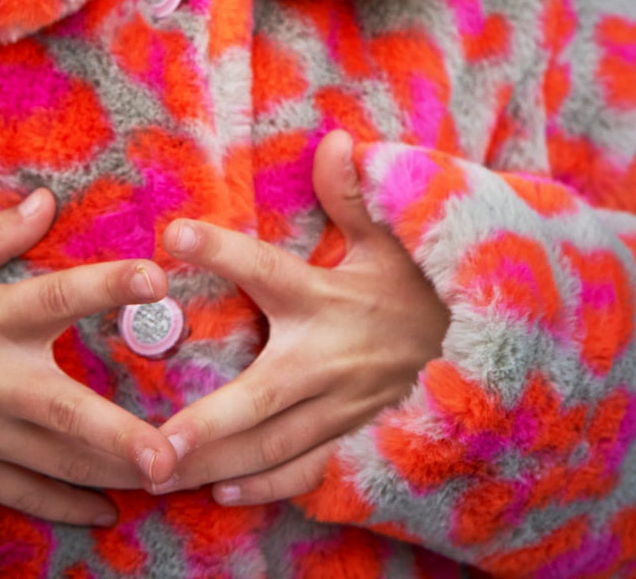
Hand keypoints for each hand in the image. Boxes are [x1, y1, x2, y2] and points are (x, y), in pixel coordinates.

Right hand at [0, 190, 180, 524]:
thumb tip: (47, 200)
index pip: (56, 297)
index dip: (106, 285)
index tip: (156, 277)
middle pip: (63, 409)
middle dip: (118, 433)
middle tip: (170, 452)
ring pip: (54, 461)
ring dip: (110, 474)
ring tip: (168, 481)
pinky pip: (23, 495)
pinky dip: (66, 508)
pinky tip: (110, 512)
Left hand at [154, 131, 449, 504]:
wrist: (483, 344)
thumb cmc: (422, 284)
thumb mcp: (393, 236)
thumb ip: (355, 194)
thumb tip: (336, 141)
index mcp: (326, 299)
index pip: (264, 269)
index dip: (219, 251)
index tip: (172, 234)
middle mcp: (326, 360)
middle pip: (258, 395)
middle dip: (206, 423)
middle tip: (152, 443)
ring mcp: (339, 408)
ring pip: (271, 446)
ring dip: (216, 464)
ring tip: (160, 476)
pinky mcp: (350, 437)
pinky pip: (304, 471)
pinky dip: (264, 487)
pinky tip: (221, 493)